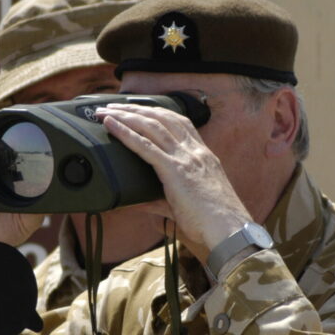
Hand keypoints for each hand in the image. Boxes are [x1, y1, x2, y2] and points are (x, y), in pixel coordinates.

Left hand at [95, 103, 250, 263]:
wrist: (228, 229)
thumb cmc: (211, 222)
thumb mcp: (187, 204)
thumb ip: (159, 201)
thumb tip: (138, 203)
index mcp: (203, 156)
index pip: (180, 122)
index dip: (158, 111)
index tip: (139, 108)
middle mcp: (195, 151)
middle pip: (163, 118)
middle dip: (136, 108)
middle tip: (114, 105)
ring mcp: (185, 158)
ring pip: (152, 126)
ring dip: (126, 115)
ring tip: (106, 111)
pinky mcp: (175, 170)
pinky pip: (145, 146)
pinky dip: (125, 132)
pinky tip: (111, 126)